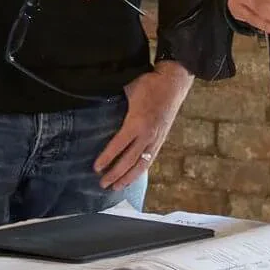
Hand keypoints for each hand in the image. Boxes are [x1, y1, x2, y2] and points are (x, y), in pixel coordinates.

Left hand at [95, 62, 191, 189]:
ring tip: (117, 187)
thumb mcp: (129, 91)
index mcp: (137, 123)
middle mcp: (147, 135)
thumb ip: (116, 105)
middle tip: (103, 184)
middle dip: (115, 174)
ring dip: (128, 178)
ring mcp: (156, 139)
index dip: (107, 158)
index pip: (119, 145)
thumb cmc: (149, 84)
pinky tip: (133, 176)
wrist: (174, 82)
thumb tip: (100, 111)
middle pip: (129, 161)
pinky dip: (140, 171)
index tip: (96, 168)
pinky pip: (150, 160)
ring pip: (142, 165)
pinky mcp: (161, 140)